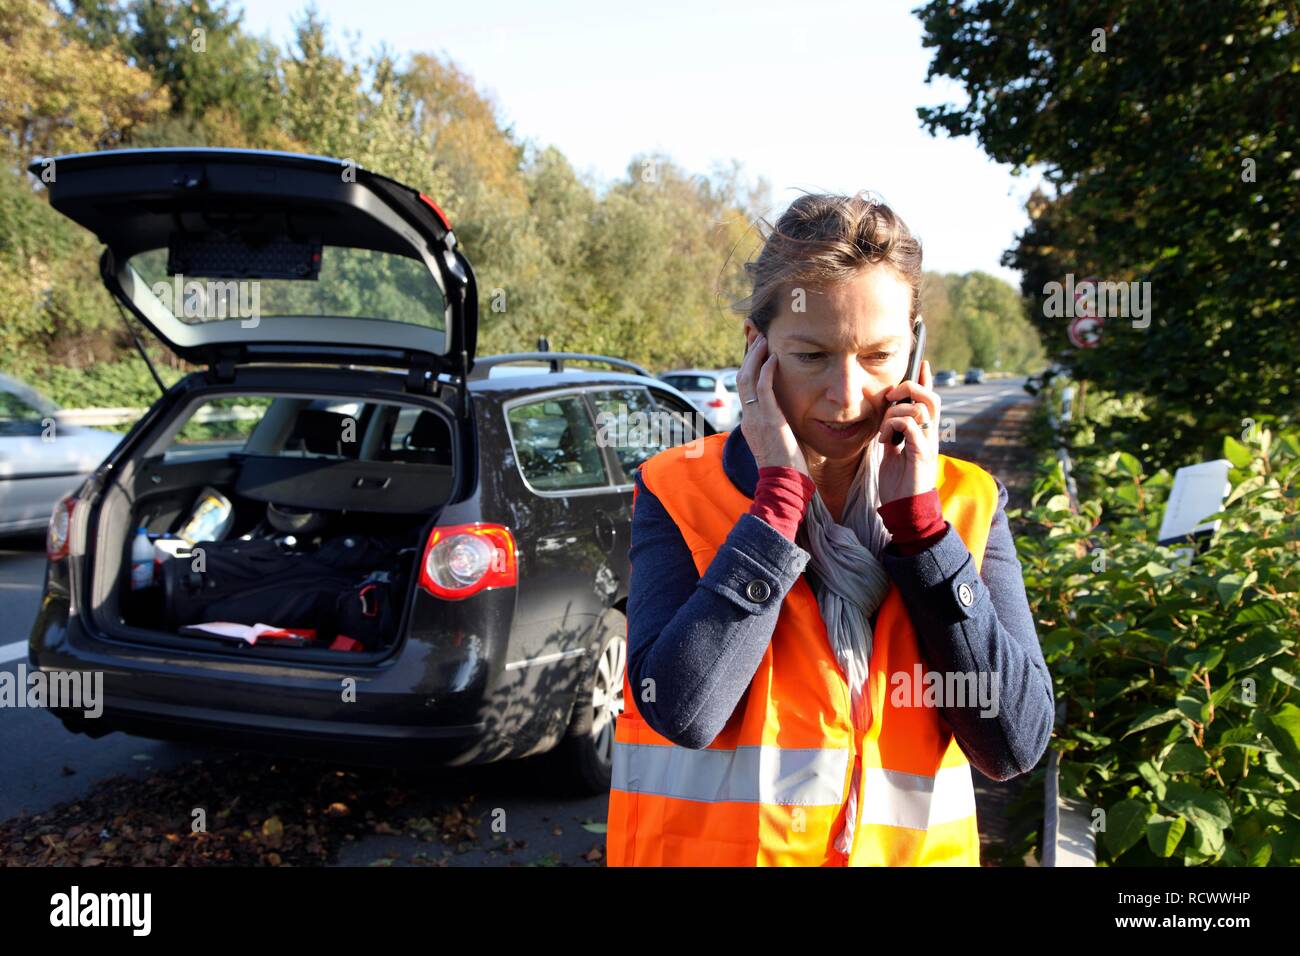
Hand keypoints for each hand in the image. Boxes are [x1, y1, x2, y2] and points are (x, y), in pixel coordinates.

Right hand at [737, 333, 810, 476]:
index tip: (759, 354)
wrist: (783, 484)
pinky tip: (774, 358)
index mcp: (750, 423)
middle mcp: (748, 418)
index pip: (745, 389)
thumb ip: (780, 426)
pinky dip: (766, 370)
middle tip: (759, 338)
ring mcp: (756, 418)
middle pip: (741, 378)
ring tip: (764, 341)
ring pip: (747, 378)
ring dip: (755, 357)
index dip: (750, 368)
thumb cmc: (787, 469)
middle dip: (749, 356)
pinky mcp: (769, 419)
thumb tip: (790, 418)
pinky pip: (763, 388)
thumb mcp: (780, 443)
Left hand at [877, 360, 939, 504]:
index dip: (927, 380)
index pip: (930, 400)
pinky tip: (885, 441)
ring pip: (920, 408)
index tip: (922, 364)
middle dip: (910, 388)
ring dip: (895, 413)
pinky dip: (893, 426)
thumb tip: (886, 422)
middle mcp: (930, 435)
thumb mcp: (893, 455)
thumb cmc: (899, 485)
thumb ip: (894, 437)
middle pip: (931, 397)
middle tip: (890, 397)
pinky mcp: (921, 453)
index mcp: (924, 434)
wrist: (905, 510)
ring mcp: (928, 443)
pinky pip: (911, 425)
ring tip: (884, 432)